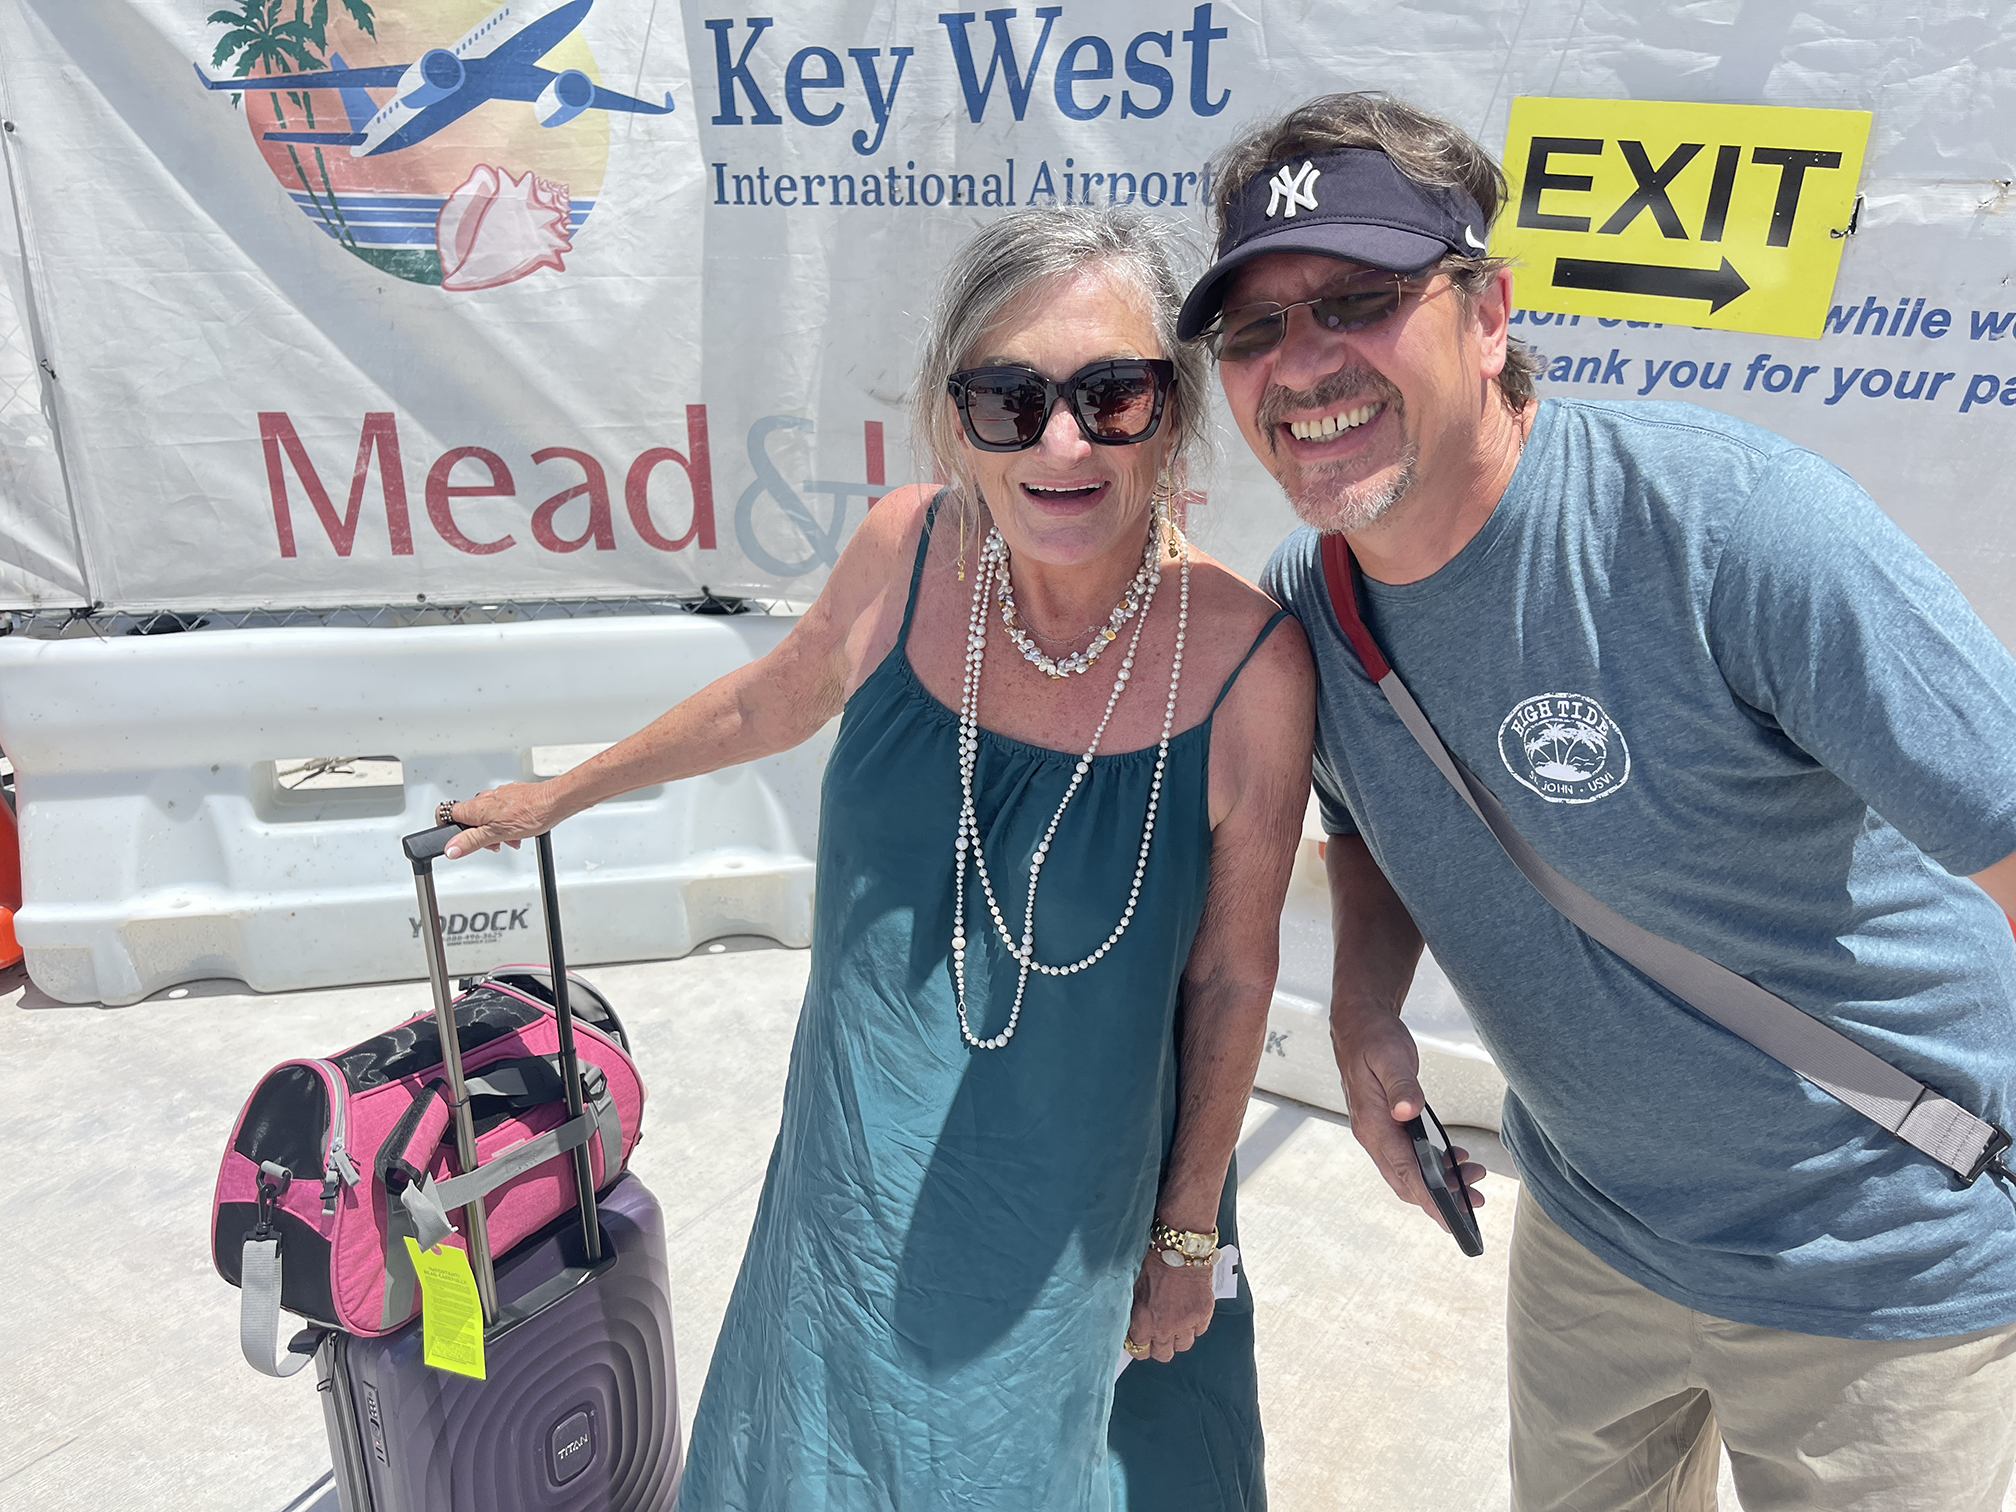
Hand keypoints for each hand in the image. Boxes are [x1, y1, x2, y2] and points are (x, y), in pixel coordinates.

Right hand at [440, 783, 554, 859]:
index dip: (446, 828)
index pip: (446, 814)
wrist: (554, 801)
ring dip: (496, 831)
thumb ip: (471, 842)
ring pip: (487, 817)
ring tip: (511, 838)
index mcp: (475, 807)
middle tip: (493, 844)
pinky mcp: (512, 796)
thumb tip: (451, 848)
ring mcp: (498, 796)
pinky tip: (519, 829)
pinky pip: (502, 812)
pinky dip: (507, 823)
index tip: (455, 840)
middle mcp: (484, 798)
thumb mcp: (497, 834)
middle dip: (479, 835)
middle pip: (470, 819)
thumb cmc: (530, 813)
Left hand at [1125, 1251, 1214, 1363]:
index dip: (1139, 1346)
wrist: (1179, 1249)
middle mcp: (1164, 1327)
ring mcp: (1186, 1323)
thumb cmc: (1154, 1262)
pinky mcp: (1203, 1315)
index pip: (1139, 1351)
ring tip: (1175, 1324)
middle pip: (1163, 1354)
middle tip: (1158, 1334)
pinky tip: (1188, 1313)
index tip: (1140, 1341)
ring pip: (1183, 1346)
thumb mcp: (1133, 1287)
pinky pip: (1199, 1331)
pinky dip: (1194, 1326)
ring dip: (1178, 1337)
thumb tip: (1131, 1325)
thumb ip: (1133, 1311)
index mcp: (1143, 1321)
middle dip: (1159, 1346)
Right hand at [1332, 1011, 1486, 1232]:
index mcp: (1372, 1124)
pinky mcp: (1387, 1126)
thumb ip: (1401, 1085)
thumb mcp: (1390, 1056)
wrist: (1358, 1023)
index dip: (1430, 1197)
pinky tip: (1454, 1159)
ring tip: (1473, 1178)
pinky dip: (1432, 1166)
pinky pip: (1409, 1157)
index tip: (1452, 1216)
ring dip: (1440, 1183)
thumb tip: (1408, 1111)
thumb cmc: (1373, 1036)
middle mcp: (1372, 1134)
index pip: (1404, 1171)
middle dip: (1441, 1198)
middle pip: (1406, 1181)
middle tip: (1476, 1200)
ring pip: (1408, 1172)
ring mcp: (1378, 1132)